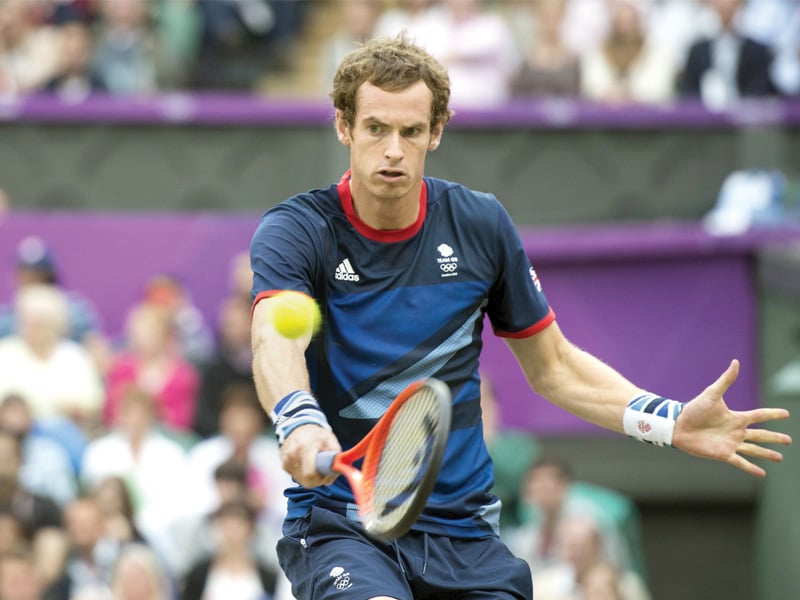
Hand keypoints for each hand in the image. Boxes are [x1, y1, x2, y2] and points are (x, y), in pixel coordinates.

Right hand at [280, 424, 341, 487]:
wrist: (298, 426)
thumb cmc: (316, 434)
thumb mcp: (330, 440)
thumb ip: (336, 457)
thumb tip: (339, 471)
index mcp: (305, 447)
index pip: (310, 474)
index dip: (321, 478)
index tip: (327, 473)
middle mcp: (293, 455)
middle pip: (307, 481)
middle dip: (318, 480)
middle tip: (323, 470)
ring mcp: (286, 461)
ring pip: (302, 481)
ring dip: (311, 478)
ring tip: (315, 464)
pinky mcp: (284, 466)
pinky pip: (297, 477)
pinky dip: (304, 474)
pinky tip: (307, 464)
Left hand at [672, 359, 791, 476]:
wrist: (678, 425)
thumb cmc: (693, 409)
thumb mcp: (712, 394)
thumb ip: (726, 380)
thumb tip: (735, 362)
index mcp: (735, 417)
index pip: (759, 415)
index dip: (773, 414)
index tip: (787, 414)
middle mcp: (735, 431)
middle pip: (761, 435)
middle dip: (775, 438)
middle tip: (789, 440)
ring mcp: (730, 443)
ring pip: (754, 449)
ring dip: (767, 453)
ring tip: (779, 457)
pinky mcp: (723, 454)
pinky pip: (741, 462)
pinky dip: (752, 468)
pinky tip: (762, 473)